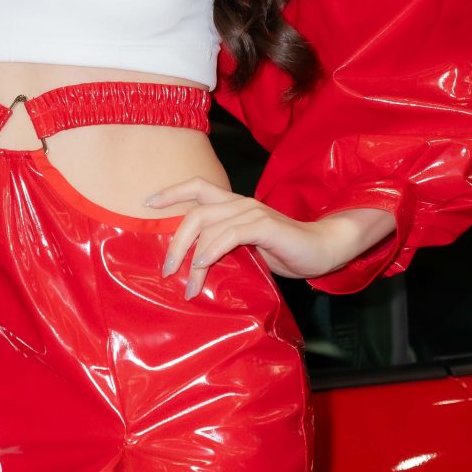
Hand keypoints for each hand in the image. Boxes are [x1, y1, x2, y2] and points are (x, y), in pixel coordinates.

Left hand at [143, 177, 359, 299]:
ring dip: (193, 257)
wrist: (323, 250)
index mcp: (234, 205)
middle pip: (195, 212)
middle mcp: (240, 203)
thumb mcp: (246, 249)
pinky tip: (203, 266)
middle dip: (175, 241)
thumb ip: (222, 248)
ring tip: (187, 284)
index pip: (197, 187)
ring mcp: (253, 212)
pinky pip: (230, 234)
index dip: (172, 192)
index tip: (147, 203)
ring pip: (209, 226)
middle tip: (167, 269)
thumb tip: (192, 265)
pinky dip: (212, 251)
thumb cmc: (284, 251)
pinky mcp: (265, 225)